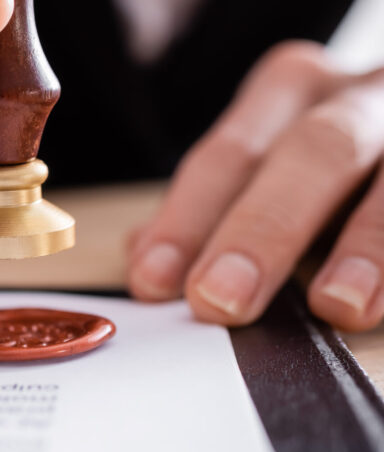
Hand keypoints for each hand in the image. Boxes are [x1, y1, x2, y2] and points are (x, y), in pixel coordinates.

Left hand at [126, 41, 383, 331]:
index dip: (188, 219)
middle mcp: (356, 97)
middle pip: (310, 155)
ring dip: (365, 246)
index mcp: (289, 93)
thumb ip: (211, 207)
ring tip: (336, 304)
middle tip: (221, 298)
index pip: (228, 154)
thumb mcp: (266, 162)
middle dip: (263, 229)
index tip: (155, 279)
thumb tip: (144, 257)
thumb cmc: (324, 158)